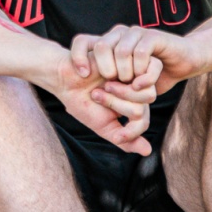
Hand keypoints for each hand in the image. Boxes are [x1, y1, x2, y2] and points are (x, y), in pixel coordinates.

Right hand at [45, 53, 162, 155]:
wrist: (64, 78)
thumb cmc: (81, 102)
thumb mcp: (103, 126)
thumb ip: (125, 139)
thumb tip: (147, 151)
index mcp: (133, 106)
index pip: (142, 123)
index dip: (130, 132)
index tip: (115, 133)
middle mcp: (136, 91)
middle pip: (142, 109)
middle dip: (116, 106)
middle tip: (96, 96)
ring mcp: (134, 75)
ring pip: (143, 95)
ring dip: (116, 95)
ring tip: (99, 85)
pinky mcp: (129, 59)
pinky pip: (140, 76)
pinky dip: (118, 81)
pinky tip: (105, 75)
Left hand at [69, 25, 196, 85]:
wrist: (181, 62)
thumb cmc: (150, 75)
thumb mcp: (125, 85)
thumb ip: (110, 87)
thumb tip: (90, 93)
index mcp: (108, 42)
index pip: (81, 41)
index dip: (77, 56)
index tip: (83, 75)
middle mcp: (119, 34)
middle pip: (101, 48)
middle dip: (107, 71)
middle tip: (115, 83)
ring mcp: (136, 33)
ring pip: (122, 52)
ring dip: (126, 73)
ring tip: (131, 84)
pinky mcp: (153, 36)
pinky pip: (141, 52)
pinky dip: (141, 71)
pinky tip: (141, 82)